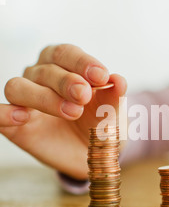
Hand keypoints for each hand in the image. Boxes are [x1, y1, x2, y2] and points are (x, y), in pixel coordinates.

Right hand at [0, 44, 126, 179]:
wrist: (91, 153)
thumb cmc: (99, 123)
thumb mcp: (111, 112)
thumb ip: (113, 97)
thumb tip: (119, 80)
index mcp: (62, 64)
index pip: (66, 53)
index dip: (82, 62)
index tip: (101, 76)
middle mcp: (38, 76)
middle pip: (45, 69)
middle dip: (67, 81)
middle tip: (84, 96)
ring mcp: (24, 100)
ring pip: (18, 87)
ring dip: (44, 97)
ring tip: (70, 111)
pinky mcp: (13, 124)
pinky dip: (5, 112)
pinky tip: (22, 116)